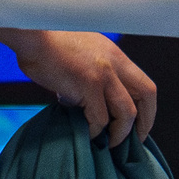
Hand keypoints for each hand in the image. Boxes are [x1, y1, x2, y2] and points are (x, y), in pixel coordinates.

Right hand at [3, 29, 156, 145]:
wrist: (31, 35)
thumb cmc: (45, 46)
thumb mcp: (78, 56)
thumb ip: (88, 77)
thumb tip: (82, 102)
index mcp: (114, 55)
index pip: (144, 84)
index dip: (146, 108)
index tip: (138, 125)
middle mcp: (114, 63)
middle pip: (147, 94)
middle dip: (145, 122)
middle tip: (135, 140)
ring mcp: (103, 73)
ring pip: (127, 112)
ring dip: (120, 133)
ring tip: (108, 143)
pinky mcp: (88, 84)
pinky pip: (99, 118)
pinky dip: (94, 131)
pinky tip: (86, 134)